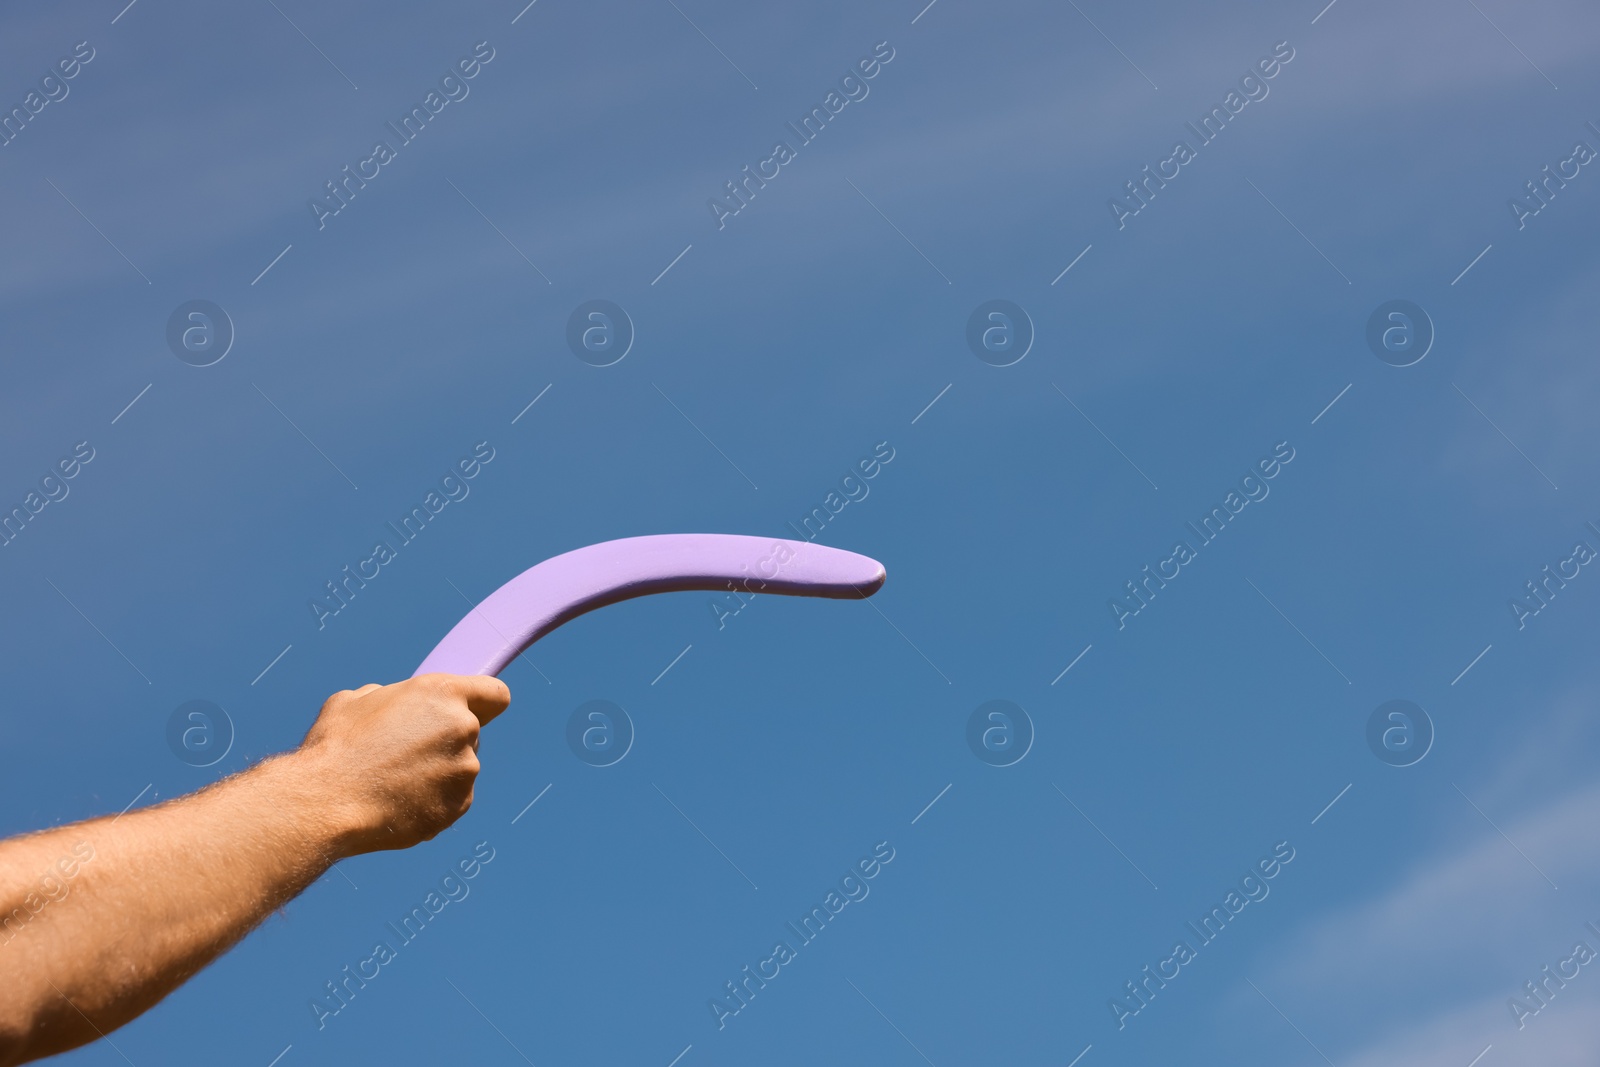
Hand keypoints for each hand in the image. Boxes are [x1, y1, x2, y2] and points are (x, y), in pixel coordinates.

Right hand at [296, 673, 510, 855]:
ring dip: (436, 772)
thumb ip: (391, 698)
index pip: (495, 695)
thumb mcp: (356, 700)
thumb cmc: (335, 746)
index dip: (484, 703)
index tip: (475, 712)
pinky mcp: (458, 806)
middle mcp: (463, 728)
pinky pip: (452, 799)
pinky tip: (397, 803)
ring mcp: (464, 770)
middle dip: (445, 740)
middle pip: (471, 733)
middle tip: (403, 752)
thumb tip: (397, 707)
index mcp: (442, 693)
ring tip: (391, 781)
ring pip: (459, 768)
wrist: (325, 802)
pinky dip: (432, 801)